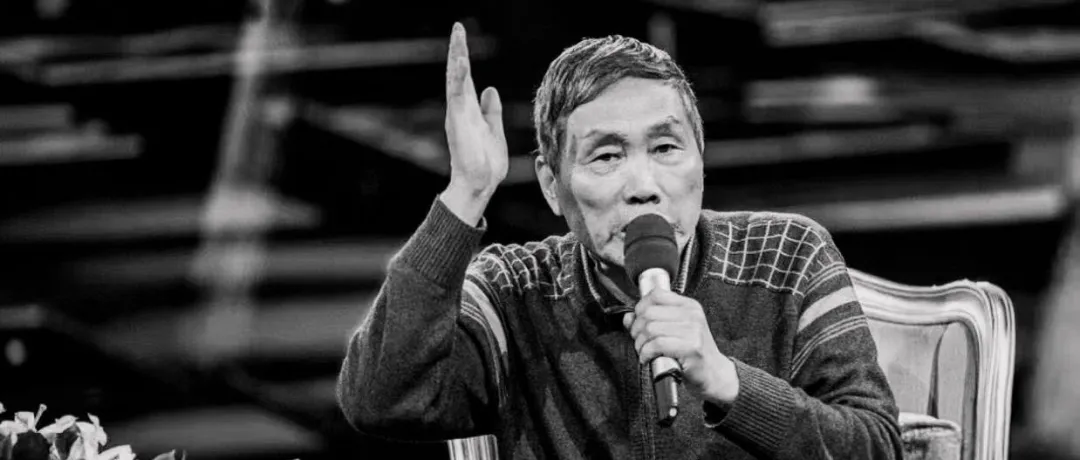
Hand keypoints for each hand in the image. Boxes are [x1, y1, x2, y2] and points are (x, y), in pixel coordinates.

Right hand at [440, 22, 507, 225]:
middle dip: (458, 49)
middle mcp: (461, 109)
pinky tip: (461, 60)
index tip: (462, 37)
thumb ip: (492, 111)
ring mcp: (458, 114)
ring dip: (456, 56)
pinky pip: (457, 94)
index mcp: (470, 110)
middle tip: (457, 27)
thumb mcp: (494, 131)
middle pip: (458, 73)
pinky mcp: (458, 121)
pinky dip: (459, 76)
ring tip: (457, 34)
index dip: (464, 57)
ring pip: (455, 78)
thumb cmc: (486, 163)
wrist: (480, 184)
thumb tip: (490, 89)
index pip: (466, 78)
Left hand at [623, 290, 739, 405]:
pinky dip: (646, 353)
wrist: (714, 374)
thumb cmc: (692, 353)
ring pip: (651, 329)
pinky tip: (648, 358)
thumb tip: (628, 317)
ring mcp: (693, 330)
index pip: (657, 295)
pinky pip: (657, 345)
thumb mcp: (674, 332)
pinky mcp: (692, 347)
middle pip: (649, 313)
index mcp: (689, 306)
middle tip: (639, 341)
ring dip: (640, 343)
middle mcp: (692, 315)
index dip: (640, 307)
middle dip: (636, 329)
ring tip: (644, 351)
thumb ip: (650, 321)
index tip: (638, 321)